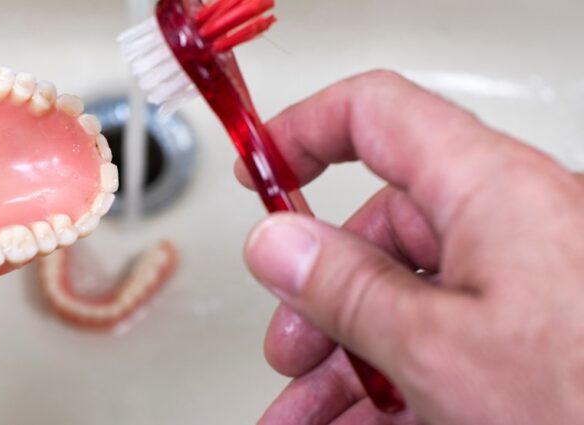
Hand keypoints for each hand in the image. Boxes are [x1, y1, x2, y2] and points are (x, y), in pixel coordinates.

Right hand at [238, 71, 583, 423]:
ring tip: (306, 417)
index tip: (259, 168)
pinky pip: (441, 344)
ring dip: (344, 363)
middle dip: (318, 300)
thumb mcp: (437, 347)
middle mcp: (511, 225)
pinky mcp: (535, 334)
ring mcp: (525, 285)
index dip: (304, 131)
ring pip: (406, 302)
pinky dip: (390, 385)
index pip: (376, 115)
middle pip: (382, 234)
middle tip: (289, 350)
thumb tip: (277, 242)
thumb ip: (345, 287)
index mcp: (490, 191)